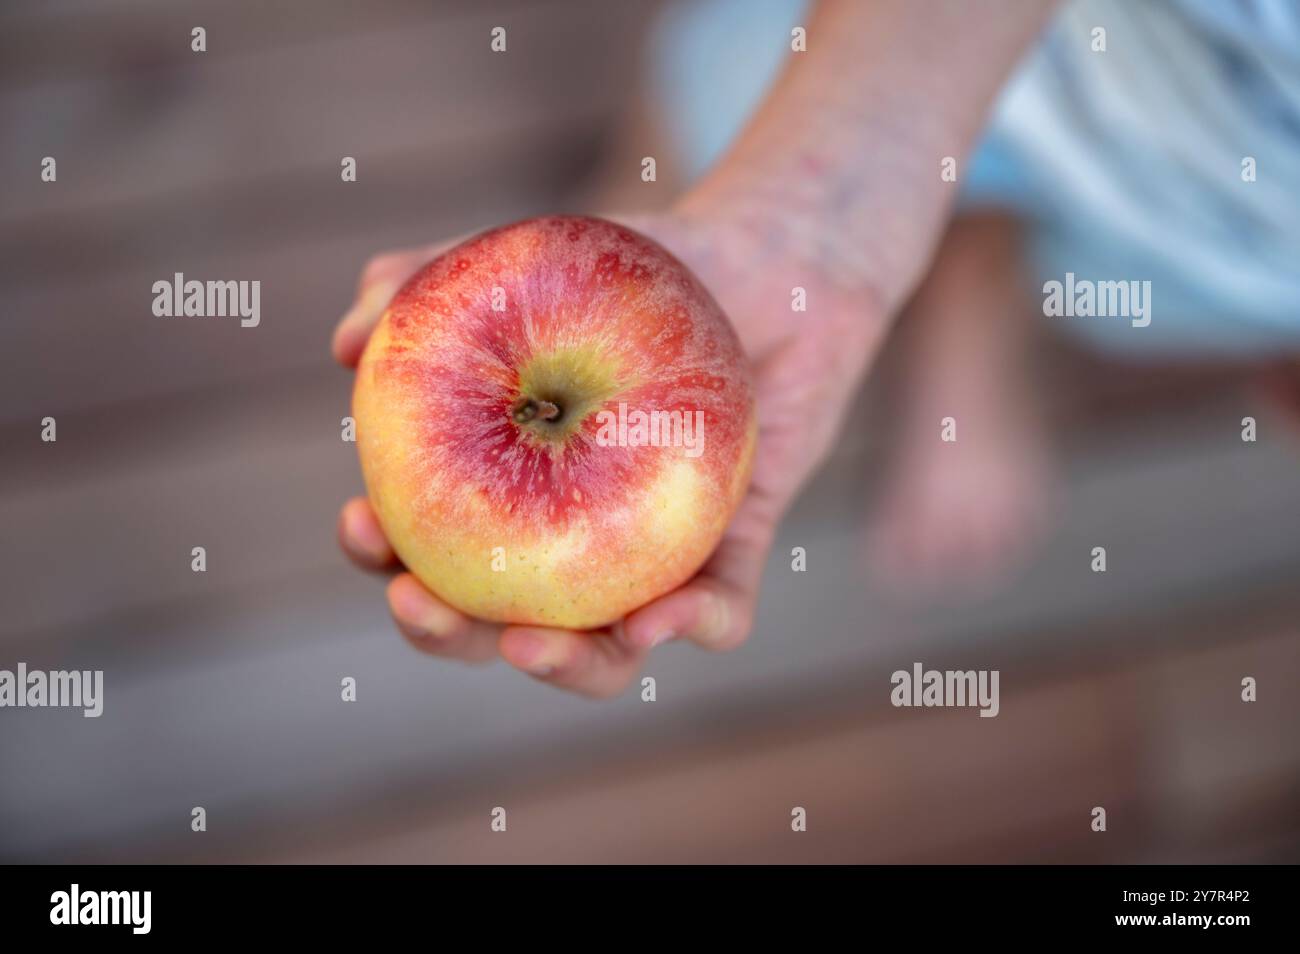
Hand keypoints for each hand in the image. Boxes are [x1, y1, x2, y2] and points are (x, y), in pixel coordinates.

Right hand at [332, 209, 881, 696]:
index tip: (361, 522)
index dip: (385, 559)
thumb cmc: (636, 273)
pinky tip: (656, 616)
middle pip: (503, 627)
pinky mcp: (738, 552)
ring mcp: (658, 559)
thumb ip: (431, 280)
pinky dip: (688, 627)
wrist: (768, 265)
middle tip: (418, 604)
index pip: (436, 549)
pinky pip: (718, 615)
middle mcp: (582, 545)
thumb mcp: (527, 262)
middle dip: (449, 636)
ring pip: (609, 656)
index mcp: (519, 497)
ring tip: (529, 644)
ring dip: (564, 668)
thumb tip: (346, 344)